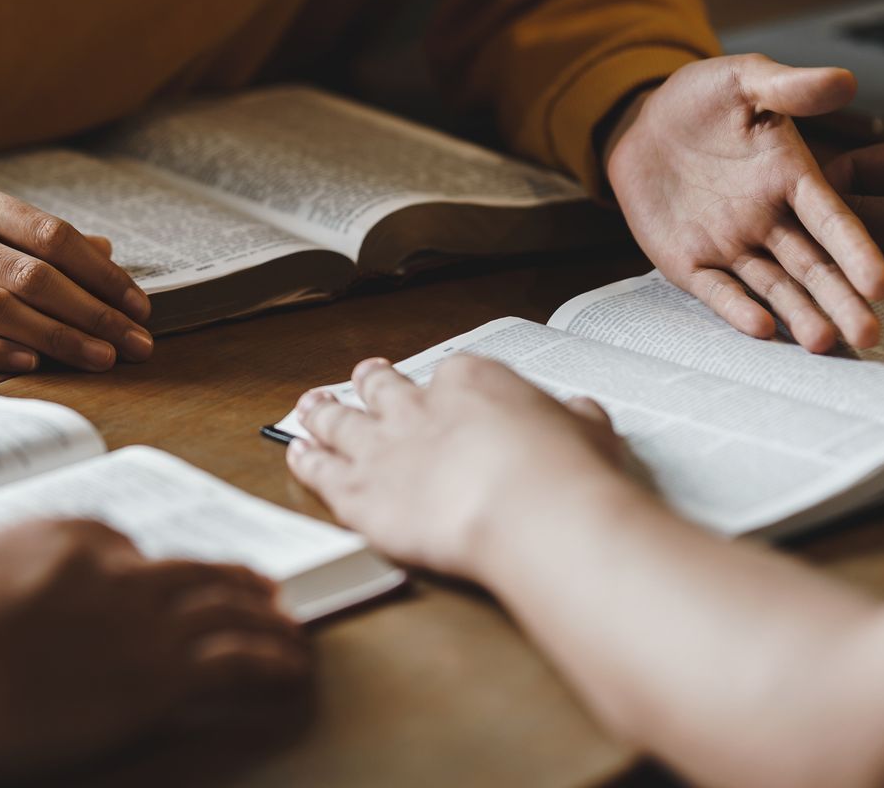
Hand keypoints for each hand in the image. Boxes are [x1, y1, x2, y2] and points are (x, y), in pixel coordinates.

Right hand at [0, 155, 153, 372]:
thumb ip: (20, 228)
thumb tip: (102, 250)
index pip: (50, 235)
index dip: (101, 274)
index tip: (138, 304)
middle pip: (33, 274)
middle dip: (95, 313)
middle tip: (139, 344)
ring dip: (58, 338)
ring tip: (103, 359)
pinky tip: (29, 365)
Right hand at [0, 518, 309, 779]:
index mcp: (62, 535)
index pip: (121, 544)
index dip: (148, 569)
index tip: (161, 586)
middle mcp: (114, 569)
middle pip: (192, 570)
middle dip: (232, 580)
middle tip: (262, 591)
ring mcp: (141, 622)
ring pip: (228, 609)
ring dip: (267, 621)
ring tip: (291, 631)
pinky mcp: (158, 677)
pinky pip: (238, 661)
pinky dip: (272, 662)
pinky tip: (290, 669)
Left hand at [286, 355, 629, 578]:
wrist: (528, 510)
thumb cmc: (563, 472)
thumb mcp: (587, 432)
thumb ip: (573, 420)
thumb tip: (579, 413)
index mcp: (470, 382)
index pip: (450, 374)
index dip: (441, 385)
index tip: (440, 390)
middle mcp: (416, 407)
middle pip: (383, 387)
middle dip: (371, 381)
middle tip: (363, 375)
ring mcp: (382, 448)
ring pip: (339, 421)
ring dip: (322, 411)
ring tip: (309, 405)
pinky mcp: (360, 493)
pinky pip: (321, 471)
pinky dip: (306, 460)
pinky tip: (296, 454)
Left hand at [604, 54, 883, 352]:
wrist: (644, 122)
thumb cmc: (703, 99)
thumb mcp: (745, 81)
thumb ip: (790, 87)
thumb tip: (845, 80)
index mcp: (792, 180)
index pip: (832, 220)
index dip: (856, 251)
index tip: (882, 284)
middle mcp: (769, 220)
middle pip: (812, 266)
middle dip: (840, 300)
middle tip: (869, 336)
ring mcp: (731, 244)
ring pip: (773, 286)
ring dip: (798, 314)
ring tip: (823, 343)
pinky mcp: (690, 261)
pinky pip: (716, 289)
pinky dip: (736, 308)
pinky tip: (759, 329)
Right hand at [826, 131, 883, 315]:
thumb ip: (873, 216)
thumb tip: (813, 221)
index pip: (856, 165)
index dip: (823, 196)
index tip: (796, 226)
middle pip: (866, 206)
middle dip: (841, 237)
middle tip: (811, 264)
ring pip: (882, 242)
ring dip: (862, 266)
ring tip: (836, 288)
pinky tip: (866, 303)